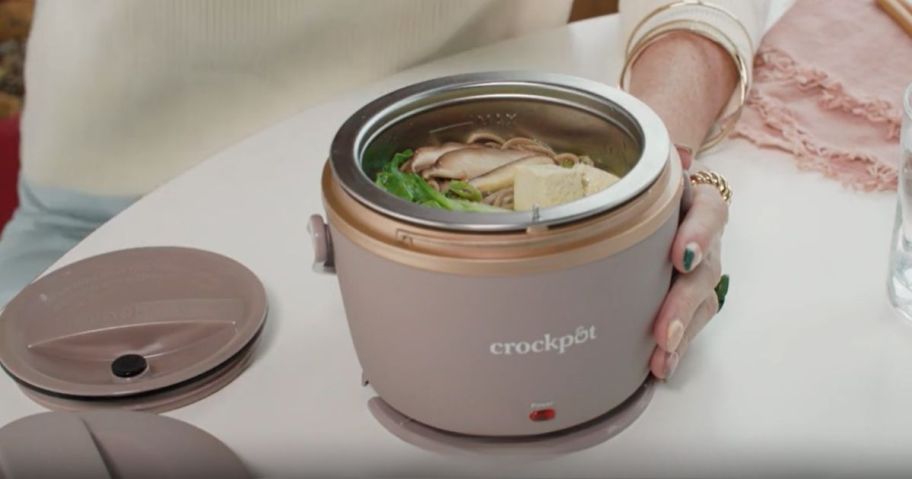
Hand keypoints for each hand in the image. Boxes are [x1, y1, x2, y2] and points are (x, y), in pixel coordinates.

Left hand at [649, 148, 728, 378]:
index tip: (682, 258)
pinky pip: (691, 321)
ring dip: (683, 332)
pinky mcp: (691, 294)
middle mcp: (706, 237)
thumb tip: (678, 155)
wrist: (660, 191)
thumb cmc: (650, 182)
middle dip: (683, 303)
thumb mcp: (651, 167)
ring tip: (663, 356)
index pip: (708, 212)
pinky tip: (662, 366)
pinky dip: (677, 345)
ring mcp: (702, 269)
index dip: (698, 235)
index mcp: (699, 200)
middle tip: (665, 331)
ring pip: (702, 302)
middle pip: (704, 270)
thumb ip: (652, 165)